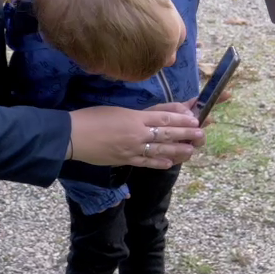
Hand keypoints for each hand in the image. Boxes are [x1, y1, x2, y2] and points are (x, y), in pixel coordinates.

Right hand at [68, 104, 204, 168]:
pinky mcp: (124, 160)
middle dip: (186, 134)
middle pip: (167, 134)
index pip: (164, 118)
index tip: (194, 119)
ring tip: (191, 151)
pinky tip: (169, 163)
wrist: (73, 135)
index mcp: (135, 117)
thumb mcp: (117, 110)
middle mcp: (137, 133)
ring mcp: (132, 148)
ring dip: (177, 150)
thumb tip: (151, 118)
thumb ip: (136, 115)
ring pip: (160, 149)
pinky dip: (158, 162)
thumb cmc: (91, 118)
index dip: (181, 120)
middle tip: (201, 135)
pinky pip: (146, 162)